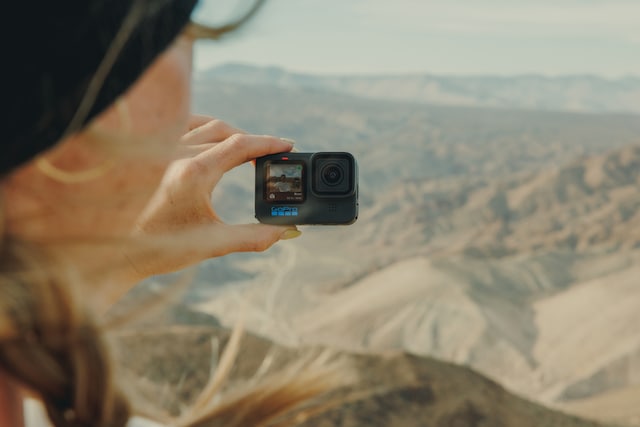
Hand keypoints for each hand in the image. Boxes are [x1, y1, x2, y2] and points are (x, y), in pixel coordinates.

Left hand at [123, 115, 298, 280]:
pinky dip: (204, 128)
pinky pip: (183, 124)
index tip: (287, 146)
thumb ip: (254, 237)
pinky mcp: (151, 152)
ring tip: (246, 149)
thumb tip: (286, 232)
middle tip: (270, 156)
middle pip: (226, 132)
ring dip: (230, 133)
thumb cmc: (162, 248)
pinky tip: (211, 139)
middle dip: (253, 142)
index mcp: (194, 173)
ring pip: (205, 125)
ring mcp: (161, 149)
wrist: (117, 251)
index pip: (240, 145)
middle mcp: (176, 153)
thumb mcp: (214, 244)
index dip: (268, 143)